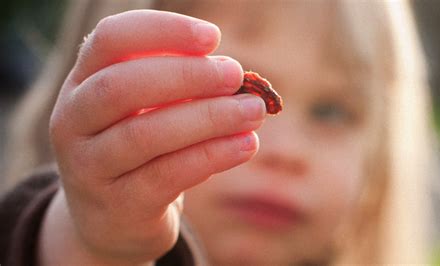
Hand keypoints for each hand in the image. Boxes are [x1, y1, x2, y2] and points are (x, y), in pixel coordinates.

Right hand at [41, 10, 265, 264]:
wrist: (113, 218)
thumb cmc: (139, 151)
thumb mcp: (146, 111)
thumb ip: (176, 86)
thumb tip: (229, 71)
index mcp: (82, 83)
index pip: (111, 39)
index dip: (163, 30)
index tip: (213, 37)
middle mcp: (73, 122)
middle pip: (122, 86)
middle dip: (187, 75)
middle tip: (235, 74)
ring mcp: (89, 168)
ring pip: (146, 135)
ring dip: (209, 118)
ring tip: (253, 110)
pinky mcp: (118, 206)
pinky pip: (167, 175)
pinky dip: (212, 155)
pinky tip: (245, 145)